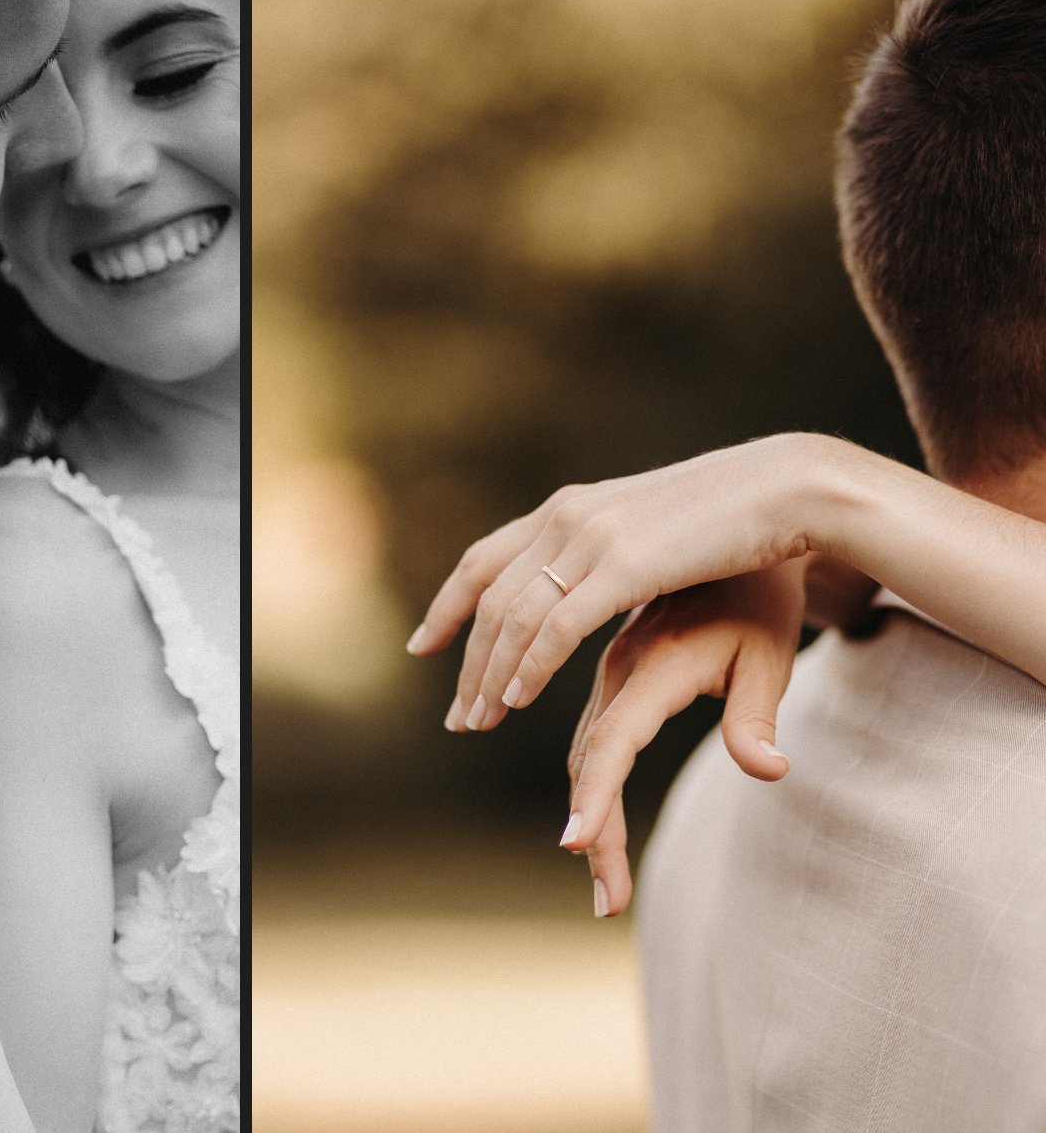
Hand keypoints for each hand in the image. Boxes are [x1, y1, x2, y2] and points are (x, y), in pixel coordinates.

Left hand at [408, 432, 850, 731]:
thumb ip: (605, 556)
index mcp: (567, 508)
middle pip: (488, 597)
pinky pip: (556, 626)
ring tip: (480, 721)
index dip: (448, 604)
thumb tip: (586, 577)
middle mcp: (565, 518)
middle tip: (457, 716)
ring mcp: (590, 538)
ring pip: (513, 617)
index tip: (423, 645)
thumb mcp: (648, 536)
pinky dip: (529, 665)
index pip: (483, 560)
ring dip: (490, 675)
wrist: (786, 488)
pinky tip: (516, 699)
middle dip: (466, 660)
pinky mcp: (622, 565)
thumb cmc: (729, 520)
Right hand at [567, 563, 802, 915]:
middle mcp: (615, 664)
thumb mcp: (771, 654)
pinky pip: (578, 726)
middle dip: (594, 832)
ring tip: (599, 881)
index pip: (611, 743)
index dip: (594, 796)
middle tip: (607, 903)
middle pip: (587, 760)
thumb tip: (770, 769)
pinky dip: (576, 776)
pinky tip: (573, 809)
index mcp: (652, 664)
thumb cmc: (762, 600)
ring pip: (580, 751)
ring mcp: (603, 662)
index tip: (578, 848)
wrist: (741, 526)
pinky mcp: (602, 663)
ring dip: (583, 811)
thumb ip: (757, 715)